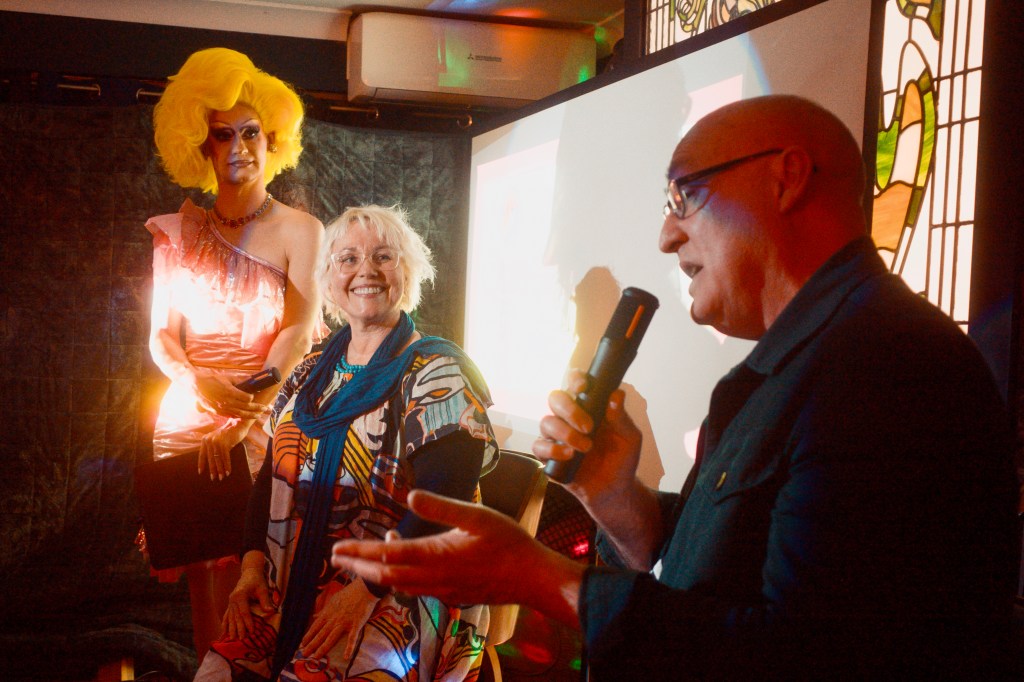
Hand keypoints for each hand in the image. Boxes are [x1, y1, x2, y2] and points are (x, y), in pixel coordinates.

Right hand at [193, 369, 268, 419]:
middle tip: (266, 409)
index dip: (252, 399)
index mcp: (229, 392)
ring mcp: (222, 408)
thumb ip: (238, 381)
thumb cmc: (212, 380)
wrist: (197, 386)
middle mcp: (227, 402)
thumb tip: (249, 382)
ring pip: (240, 414)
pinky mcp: (219, 412)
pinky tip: (247, 416)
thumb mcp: (227, 378)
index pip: (246, 398)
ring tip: (259, 415)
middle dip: (257, 408)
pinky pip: (232, 415)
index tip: (255, 397)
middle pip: (246, 408)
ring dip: (251, 415)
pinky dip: (240, 416)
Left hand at [198, 419, 249, 479]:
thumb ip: (212, 447)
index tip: (200, 472)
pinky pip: (225, 457)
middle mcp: (209, 440)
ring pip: (218, 459)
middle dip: (212, 470)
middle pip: (210, 458)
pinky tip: (228, 471)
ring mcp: (217, 441)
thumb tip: (211, 461)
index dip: (201, 464)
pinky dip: (227, 465)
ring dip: (220, 469)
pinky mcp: (225, 443)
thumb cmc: (228, 434)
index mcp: (205, 439)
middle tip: (214, 478)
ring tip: (222, 477)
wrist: (238, 424)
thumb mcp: (217, 439)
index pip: (201, 454)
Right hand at [222, 564, 274, 640]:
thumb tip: (270, 611)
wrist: (249, 572)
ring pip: (230, 617)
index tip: (251, 631)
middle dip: (238, 628)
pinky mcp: (230, 603)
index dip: (248, 622)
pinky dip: (225, 624)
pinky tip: (223, 632)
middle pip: (236, 616)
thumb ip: (265, 600)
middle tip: (241, 639)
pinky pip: (227, 615)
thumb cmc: (257, 580)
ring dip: (230, 628)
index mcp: (240, 595)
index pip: (244, 612)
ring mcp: (230, 601)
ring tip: (231, 639)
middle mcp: (233, 599)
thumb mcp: (262, 589)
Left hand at [300, 578, 377, 661]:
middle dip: (311, 645)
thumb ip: (324, 610)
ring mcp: (344, 623)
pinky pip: (351, 638)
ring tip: (316, 657)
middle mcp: (334, 619)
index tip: (302, 644)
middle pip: (320, 634)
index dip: (308, 636)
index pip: (315, 626)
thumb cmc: (349, 593)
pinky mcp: (356, 625)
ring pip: (331, 638)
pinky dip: (349, 648)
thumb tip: (315, 616)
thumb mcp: (333, 600)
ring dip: (322, 648)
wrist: (364, 589)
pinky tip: (346, 657)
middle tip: (304, 654)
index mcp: (328, 612)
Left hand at [331, 491, 584, 625]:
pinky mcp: (451, 595)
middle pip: (385, 576)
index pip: (388, 556)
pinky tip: (403, 565)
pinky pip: (416, 589)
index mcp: (436, 556)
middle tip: (336, 558)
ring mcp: (442, 590)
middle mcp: (433, 578)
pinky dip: (399, 578)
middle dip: (359, 566)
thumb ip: (442, 506)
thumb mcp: (477, 516)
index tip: (338, 549)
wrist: (532, 578)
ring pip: (399, 585)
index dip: (360, 552)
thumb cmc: (508, 543)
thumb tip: (410, 495)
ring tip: (361, 561)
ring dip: (376, 573)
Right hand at [532, 370, 642, 508]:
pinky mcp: (549, 455)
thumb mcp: (629, 437)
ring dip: (566, 433)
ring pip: (546, 421)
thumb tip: (616, 395)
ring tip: (586, 447)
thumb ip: (621, 417)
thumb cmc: (621, 459)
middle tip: (589, 426)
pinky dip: (553, 449)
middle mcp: (569, 417)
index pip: (575, 384)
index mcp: (588, 406)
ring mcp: (557, 436)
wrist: (615, 489)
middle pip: (555, 398)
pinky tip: (570, 456)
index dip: (574, 380)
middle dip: (569, 409)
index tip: (583, 387)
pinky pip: (538, 446)